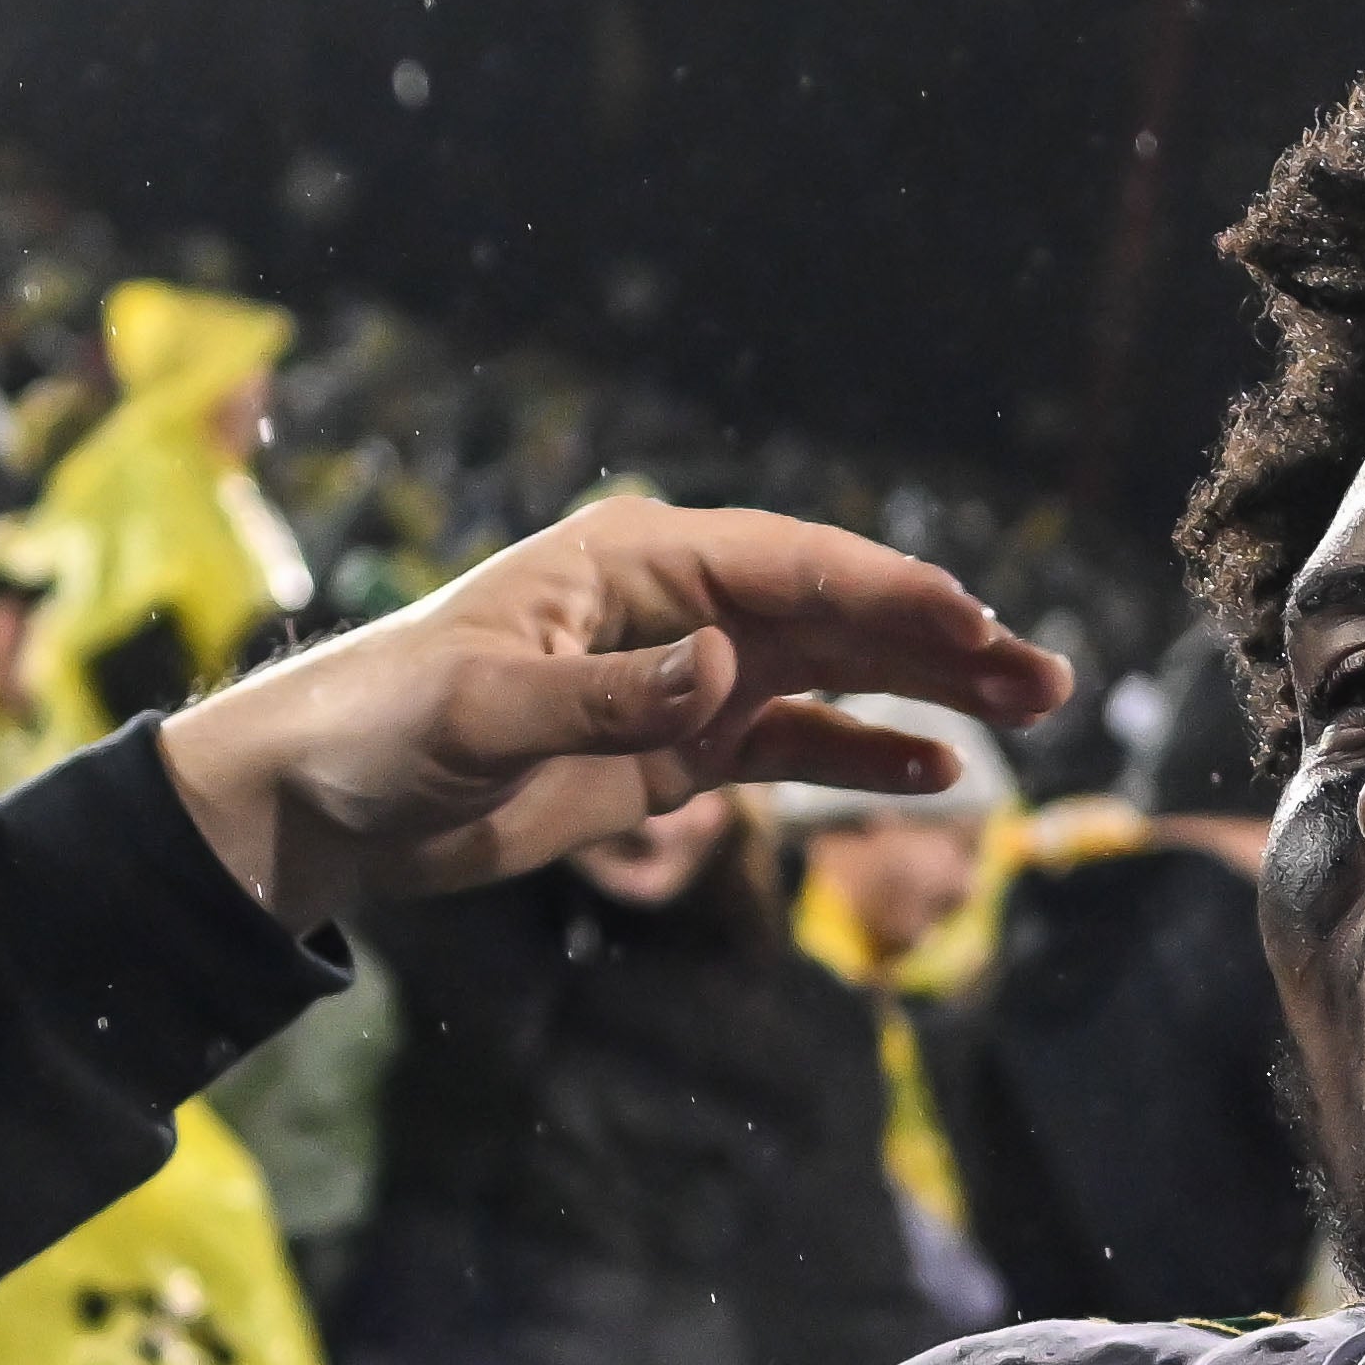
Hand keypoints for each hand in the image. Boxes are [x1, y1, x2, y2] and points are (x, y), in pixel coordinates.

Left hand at [155, 498, 1077, 933]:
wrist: (321, 802)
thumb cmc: (381, 726)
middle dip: (942, 638)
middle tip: (1043, 677)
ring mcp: (682, 680)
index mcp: (633, 562)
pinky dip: (863, 754)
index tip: (972, 624)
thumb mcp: (482, 711)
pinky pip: (791, 745)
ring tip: (1028, 711)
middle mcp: (675, 607)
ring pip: (832, 673)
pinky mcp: (672, 753)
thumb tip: (723, 671)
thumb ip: (606, 695)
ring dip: (926, 691)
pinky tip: (937, 772)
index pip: (788, 564)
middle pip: (834, 610)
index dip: (886, 592)